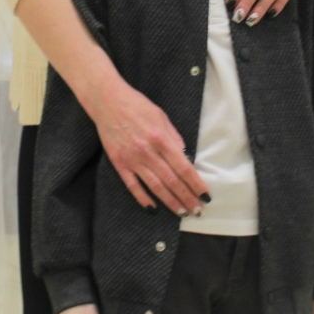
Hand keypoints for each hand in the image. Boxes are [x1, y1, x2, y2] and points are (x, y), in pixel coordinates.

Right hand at [92, 77, 207, 214]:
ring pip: (155, 186)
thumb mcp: (162, 117)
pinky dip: (143, 198)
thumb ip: (174, 138)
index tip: (206, 196)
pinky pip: (132, 185)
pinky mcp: (119, 163)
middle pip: (172, 181)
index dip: (196, 184)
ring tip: (181, 212)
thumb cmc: (138, 106)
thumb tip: (185, 157)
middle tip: (198, 211)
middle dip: (187, 197)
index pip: (184, 168)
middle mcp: (148, 152)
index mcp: (162, 139)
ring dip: (170, 201)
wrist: (108, 102)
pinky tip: (153, 208)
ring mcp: (132, 159)